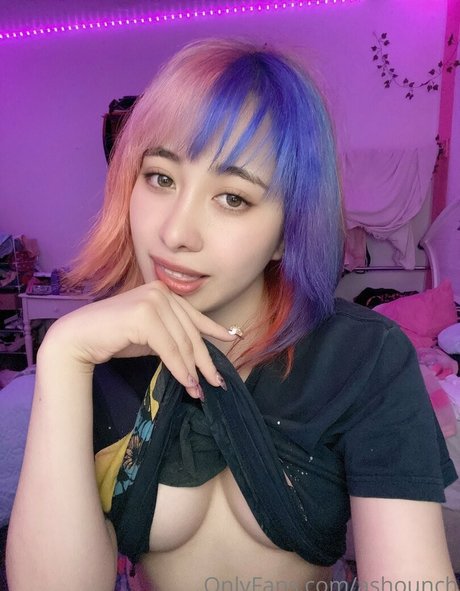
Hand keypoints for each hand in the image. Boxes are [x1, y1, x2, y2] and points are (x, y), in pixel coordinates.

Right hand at [41, 281, 235, 397]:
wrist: (79, 337)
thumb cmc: (114, 337)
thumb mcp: (151, 335)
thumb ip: (172, 336)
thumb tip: (198, 356)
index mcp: (164, 293)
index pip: (194, 316)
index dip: (215, 330)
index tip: (233, 339)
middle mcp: (161, 292)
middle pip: (191, 332)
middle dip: (205, 360)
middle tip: (217, 382)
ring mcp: (152, 301)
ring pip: (182, 343)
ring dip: (193, 370)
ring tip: (200, 390)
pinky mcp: (144, 316)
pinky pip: (169, 349)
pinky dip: (180, 368)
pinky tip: (187, 383)